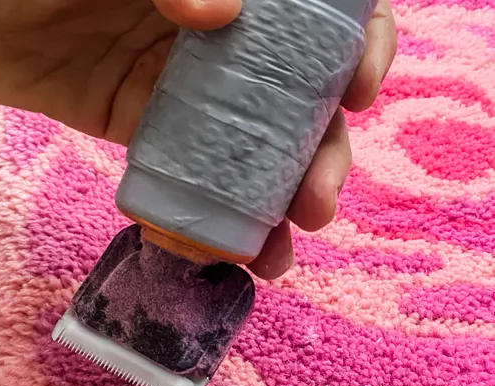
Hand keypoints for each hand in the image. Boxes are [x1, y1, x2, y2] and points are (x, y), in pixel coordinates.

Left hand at [0, 0, 395, 277]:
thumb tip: (223, 14)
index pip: (315, 18)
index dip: (355, 51)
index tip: (359, 95)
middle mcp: (217, 34)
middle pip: (293, 95)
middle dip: (316, 154)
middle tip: (315, 205)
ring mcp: (176, 84)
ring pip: (244, 144)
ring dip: (270, 201)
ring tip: (279, 253)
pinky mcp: (135, 125)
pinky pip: (180, 171)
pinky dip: (203, 213)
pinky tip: (220, 252)